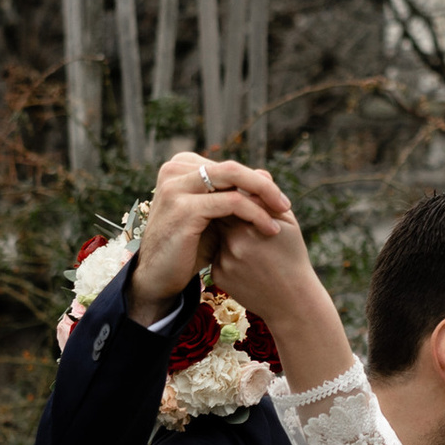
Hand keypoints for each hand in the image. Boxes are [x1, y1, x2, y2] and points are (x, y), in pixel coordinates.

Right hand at [127, 153, 279, 323]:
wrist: (159, 277)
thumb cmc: (188, 247)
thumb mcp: (213, 216)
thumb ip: (234, 195)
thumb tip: (267, 174)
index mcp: (179, 167)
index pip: (228, 167)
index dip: (255, 181)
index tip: (277, 200)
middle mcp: (173, 170)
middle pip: (232, 168)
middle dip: (264, 186)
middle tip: (285, 205)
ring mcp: (176, 187)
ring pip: (234, 178)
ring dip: (264, 196)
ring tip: (282, 215)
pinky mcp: (184, 209)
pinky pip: (232, 203)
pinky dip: (256, 213)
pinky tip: (270, 229)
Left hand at [202, 164, 351, 386]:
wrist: (292, 303)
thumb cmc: (293, 257)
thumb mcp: (288, 223)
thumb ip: (268, 196)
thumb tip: (255, 171)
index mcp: (250, 224)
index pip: (230, 195)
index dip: (234, 192)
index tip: (240, 193)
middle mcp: (232, 242)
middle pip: (218, 212)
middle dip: (224, 208)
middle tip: (235, 208)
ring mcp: (223, 260)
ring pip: (214, 233)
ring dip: (222, 229)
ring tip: (244, 238)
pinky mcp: (218, 275)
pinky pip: (214, 253)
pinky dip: (223, 251)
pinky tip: (242, 260)